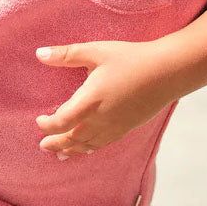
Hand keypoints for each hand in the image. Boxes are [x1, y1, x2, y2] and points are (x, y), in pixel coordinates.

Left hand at [35, 40, 174, 158]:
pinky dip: (90, 148)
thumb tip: (39, 53)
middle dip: (56, 144)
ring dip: (71, 150)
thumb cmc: (131, 58)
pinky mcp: (127, 127)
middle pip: (72, 139)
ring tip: (61, 154)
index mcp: (89, 101)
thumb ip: (66, 54)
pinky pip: (104, 143)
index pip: (60, 122)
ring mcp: (115, 126)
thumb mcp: (96, 51)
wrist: (168, 71)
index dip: (47, 126)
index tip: (39, 121)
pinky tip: (88, 149)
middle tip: (43, 146)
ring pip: (88, 145)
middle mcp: (100, 119)